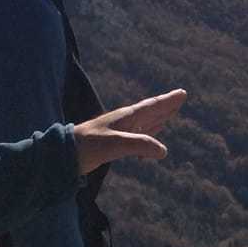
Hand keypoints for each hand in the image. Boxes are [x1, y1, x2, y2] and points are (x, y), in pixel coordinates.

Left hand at [71, 89, 187, 173]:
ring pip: (144, 122)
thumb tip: (164, 150)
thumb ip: (140, 145)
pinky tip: (152, 134)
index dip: (168, 101)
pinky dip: (148, 133)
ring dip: (158, 118)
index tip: (182, 93)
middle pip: (150, 112)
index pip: (152, 106)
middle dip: (166, 106)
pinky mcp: (114, 143)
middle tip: (180, 98)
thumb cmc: (89, 146)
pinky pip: (138, 135)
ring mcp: (119, 132)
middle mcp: (124, 122)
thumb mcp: (116, 145)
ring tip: (169, 114)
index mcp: (126, 117)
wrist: (65, 153)